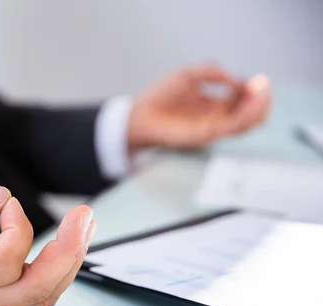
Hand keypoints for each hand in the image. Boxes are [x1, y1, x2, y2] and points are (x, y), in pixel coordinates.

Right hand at [0, 173, 95, 305]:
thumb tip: (0, 198)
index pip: (1, 266)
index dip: (17, 228)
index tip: (7, 203)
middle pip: (33, 292)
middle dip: (68, 254)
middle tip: (85, 218)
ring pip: (38, 298)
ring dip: (67, 263)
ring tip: (83, 227)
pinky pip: (30, 295)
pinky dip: (53, 270)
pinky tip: (63, 245)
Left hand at [127, 64, 270, 149]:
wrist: (139, 115)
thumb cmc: (159, 97)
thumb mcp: (189, 75)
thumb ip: (213, 72)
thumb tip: (237, 79)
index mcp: (214, 106)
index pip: (244, 102)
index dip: (255, 92)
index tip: (259, 80)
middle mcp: (215, 119)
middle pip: (251, 115)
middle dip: (262, 101)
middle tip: (264, 87)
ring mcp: (211, 128)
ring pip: (246, 124)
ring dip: (258, 108)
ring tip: (261, 93)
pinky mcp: (204, 135)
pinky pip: (231, 128)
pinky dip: (244, 116)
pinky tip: (248, 103)